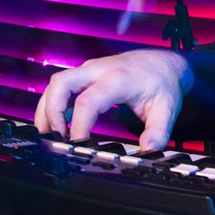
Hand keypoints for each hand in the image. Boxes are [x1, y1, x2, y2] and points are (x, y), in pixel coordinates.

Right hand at [35, 49, 191, 151]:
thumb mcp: (167, 109)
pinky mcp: (86, 73)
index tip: (79, 145)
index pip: (88, 101)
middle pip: (61, 83)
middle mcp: (99, 70)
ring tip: (52, 135)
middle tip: (56, 137)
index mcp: (118, 79)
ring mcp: (90, 69)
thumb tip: (148, 151)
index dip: (78, 126)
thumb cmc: (163, 84)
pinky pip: (61, 85)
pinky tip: (57, 123)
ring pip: (56, 82)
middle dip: (51, 111)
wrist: (165, 62)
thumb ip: (158, 132)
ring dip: (48, 108)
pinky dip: (53, 103)